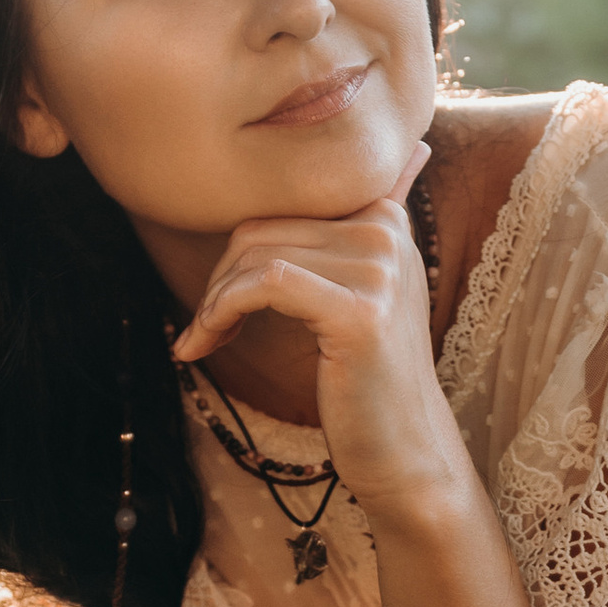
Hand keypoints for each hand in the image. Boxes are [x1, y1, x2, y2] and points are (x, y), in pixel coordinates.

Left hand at [174, 149, 467, 525]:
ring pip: (256, 256)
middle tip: (205, 325)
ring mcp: (379, 270)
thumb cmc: (368, 377)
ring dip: (214, 302)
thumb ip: (350, 232)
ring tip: (205, 339)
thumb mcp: (365, 291)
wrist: (402, 448)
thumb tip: (390, 158)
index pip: (281, 204)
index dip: (239, 251)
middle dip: (219, 278)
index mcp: (385, 218)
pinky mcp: (359, 312)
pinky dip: (222, 310)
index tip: (221, 298)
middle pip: (261, 228)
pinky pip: (265, 284)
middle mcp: (388, 232)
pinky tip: (206, 343)